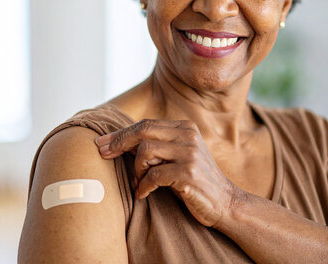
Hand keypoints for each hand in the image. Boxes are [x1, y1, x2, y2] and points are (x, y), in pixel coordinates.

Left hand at [95, 119, 239, 227]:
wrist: (226, 204)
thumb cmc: (193, 182)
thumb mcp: (176, 158)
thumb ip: (156, 147)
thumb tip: (117, 142)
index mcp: (184, 128)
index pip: (145, 124)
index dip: (120, 134)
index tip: (101, 143)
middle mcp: (188, 135)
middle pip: (143, 131)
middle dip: (118, 143)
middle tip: (103, 155)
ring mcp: (190, 153)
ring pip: (146, 151)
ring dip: (136, 170)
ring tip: (139, 183)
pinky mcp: (189, 173)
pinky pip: (154, 175)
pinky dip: (143, 186)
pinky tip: (143, 194)